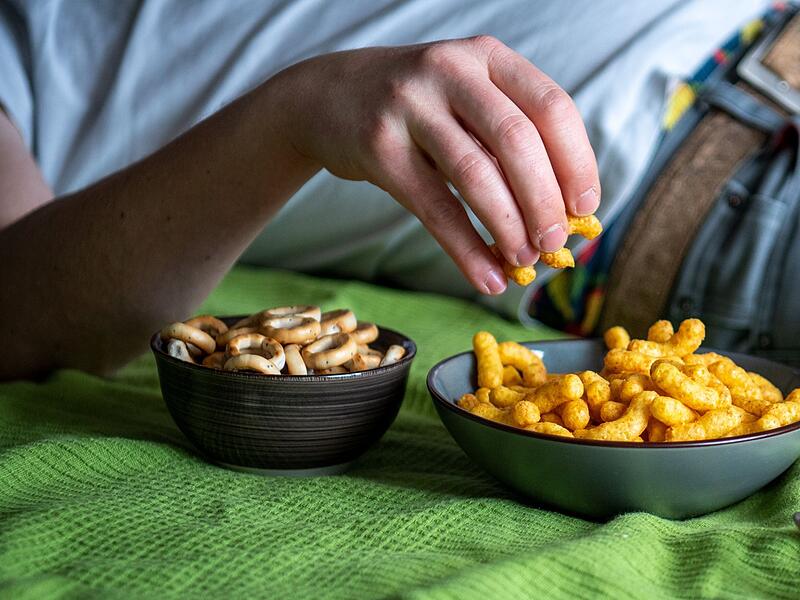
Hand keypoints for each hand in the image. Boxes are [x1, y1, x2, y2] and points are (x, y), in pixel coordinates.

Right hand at [270, 36, 599, 293]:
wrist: (328, 96)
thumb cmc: (417, 108)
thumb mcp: (465, 99)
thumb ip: (508, 139)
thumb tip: (563, 212)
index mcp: (486, 55)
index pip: (551, 106)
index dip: (577, 162)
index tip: (587, 208)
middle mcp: (450, 70)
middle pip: (517, 140)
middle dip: (545, 201)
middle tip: (556, 244)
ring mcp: (409, 105)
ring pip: (475, 173)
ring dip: (508, 226)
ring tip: (524, 262)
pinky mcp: (378, 147)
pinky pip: (433, 207)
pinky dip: (465, 248)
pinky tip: (486, 277)